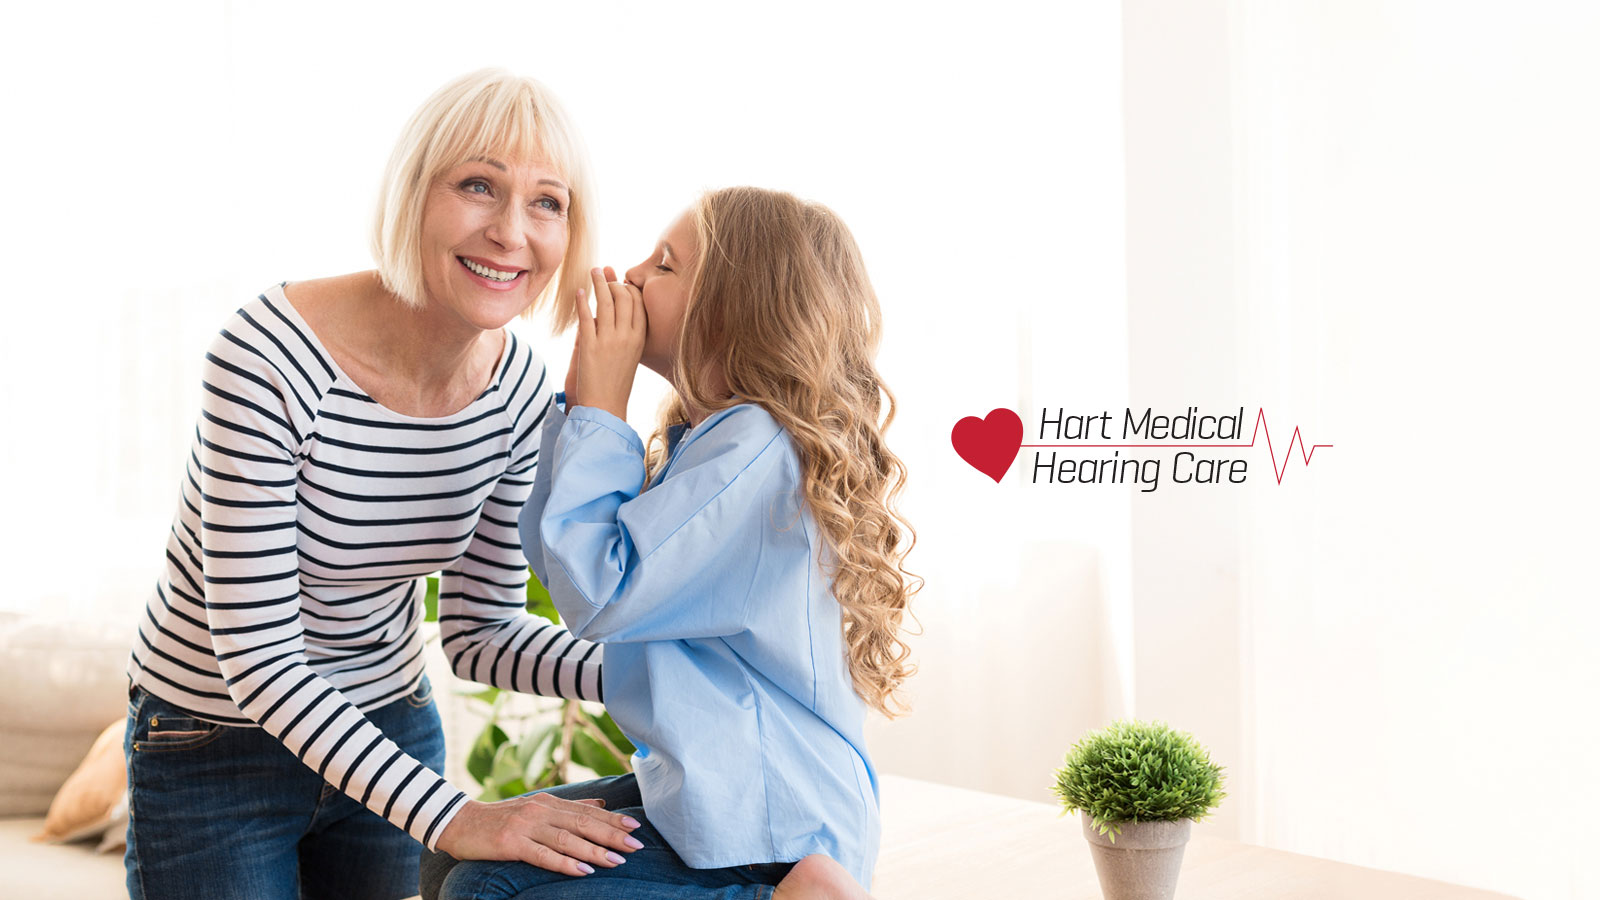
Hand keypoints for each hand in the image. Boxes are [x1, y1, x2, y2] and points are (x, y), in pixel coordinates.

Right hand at [433, 793, 641, 875]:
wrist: (459, 822)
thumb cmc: (501, 819)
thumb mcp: (536, 808)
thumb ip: (568, 808)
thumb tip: (602, 803)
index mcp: (549, 802)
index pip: (587, 811)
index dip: (613, 819)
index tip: (636, 827)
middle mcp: (540, 811)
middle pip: (582, 823)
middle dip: (611, 834)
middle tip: (635, 845)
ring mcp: (526, 826)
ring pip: (567, 839)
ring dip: (594, 850)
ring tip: (617, 860)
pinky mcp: (512, 842)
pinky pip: (543, 854)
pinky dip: (564, 862)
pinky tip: (583, 870)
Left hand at [573, 266, 644, 419]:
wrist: (606, 405)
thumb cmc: (617, 380)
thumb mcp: (631, 354)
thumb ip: (627, 333)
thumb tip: (620, 313)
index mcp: (639, 338)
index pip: (638, 302)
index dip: (628, 287)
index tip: (618, 280)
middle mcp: (627, 336)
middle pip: (623, 297)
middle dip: (613, 281)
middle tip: (603, 274)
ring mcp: (609, 340)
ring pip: (606, 302)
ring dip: (598, 283)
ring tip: (593, 272)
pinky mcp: (590, 346)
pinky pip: (586, 317)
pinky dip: (582, 301)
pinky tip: (579, 292)